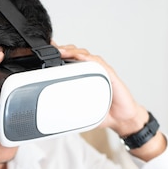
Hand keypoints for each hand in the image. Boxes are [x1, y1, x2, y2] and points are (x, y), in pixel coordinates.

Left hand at [54, 42, 165, 159]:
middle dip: (63, 50)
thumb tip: (52, 115)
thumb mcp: (81, 111)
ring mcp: (102, 71)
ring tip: (61, 51)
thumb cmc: (104, 111)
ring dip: (73, 51)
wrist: (122, 118)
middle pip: (76, 54)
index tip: (45, 52)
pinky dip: (88, 59)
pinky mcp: (111, 75)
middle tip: (50, 50)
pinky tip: (80, 57)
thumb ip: (69, 109)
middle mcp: (92, 71)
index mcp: (84, 77)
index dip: (58, 55)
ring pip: (85, 55)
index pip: (70, 61)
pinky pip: (99, 64)